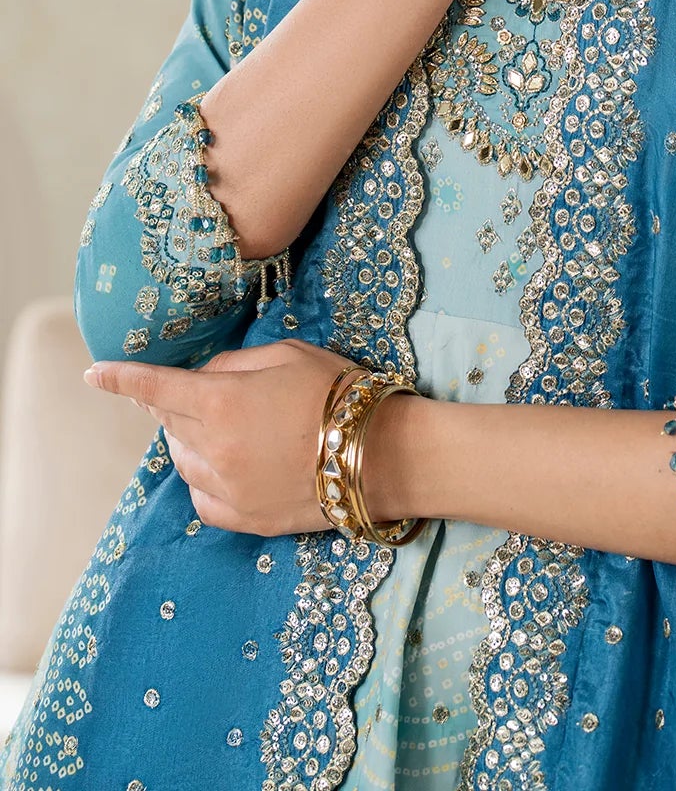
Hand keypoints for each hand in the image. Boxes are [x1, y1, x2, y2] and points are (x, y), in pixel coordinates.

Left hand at [82, 338, 371, 535]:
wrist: (379, 454)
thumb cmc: (336, 392)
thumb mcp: (286, 357)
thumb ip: (233, 365)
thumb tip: (202, 378)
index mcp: (220, 403)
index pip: (154, 388)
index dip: (121, 379)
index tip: (93, 375)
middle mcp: (212, 449)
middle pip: (170, 423)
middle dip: (178, 405)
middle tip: (215, 395)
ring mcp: (225, 489)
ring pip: (182, 461)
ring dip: (193, 440)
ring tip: (235, 429)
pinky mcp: (242, 520)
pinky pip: (202, 496)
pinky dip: (206, 477)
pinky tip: (235, 465)